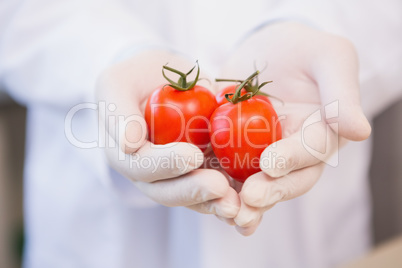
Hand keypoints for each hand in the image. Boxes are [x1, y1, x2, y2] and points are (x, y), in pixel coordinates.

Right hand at [96, 50, 239, 218]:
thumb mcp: (118, 82)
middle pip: (167, 191)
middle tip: (221, 188)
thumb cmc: (137, 77)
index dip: (165, 165)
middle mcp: (148, 172)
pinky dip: (228, 194)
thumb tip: (129, 144)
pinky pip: (210, 188)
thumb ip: (119, 111)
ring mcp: (172, 175)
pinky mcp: (196, 171)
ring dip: (214, 203)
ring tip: (237, 205)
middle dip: (194, 192)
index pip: (141, 166)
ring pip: (190, 197)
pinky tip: (246, 197)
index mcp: (124, 154)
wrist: (162, 79)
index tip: (193, 156)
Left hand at [219, 22, 370, 234]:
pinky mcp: (236, 151)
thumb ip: (341, 94)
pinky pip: (229, 171)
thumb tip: (358, 132)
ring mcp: (265, 155)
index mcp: (321, 134)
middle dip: (270, 191)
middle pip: (287, 179)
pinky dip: (220, 187)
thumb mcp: (329, 57)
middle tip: (249, 198)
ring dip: (245, 203)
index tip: (270, 164)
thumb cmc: (304, 50)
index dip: (292, 159)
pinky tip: (205, 199)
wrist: (268, 50)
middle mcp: (294, 152)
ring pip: (259, 185)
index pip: (311, 151)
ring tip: (228, 214)